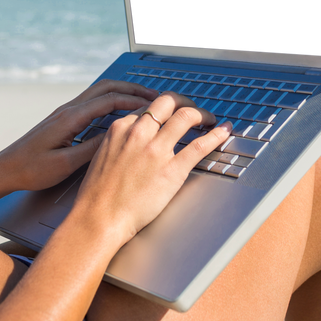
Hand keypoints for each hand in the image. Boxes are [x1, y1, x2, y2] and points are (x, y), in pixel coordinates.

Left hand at [0, 79, 160, 194]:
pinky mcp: (63, 119)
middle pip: (106, 88)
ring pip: (99, 92)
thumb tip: (119, 136)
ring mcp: (65, 112)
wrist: (6, 169)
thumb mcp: (65, 164)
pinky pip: (93, 102)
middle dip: (132, 90)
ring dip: (122, 92)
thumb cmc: (31, 170)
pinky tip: (120, 111)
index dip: (135, 101)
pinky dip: (111, 100)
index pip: (109, 100)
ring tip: (143, 100)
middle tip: (155, 96)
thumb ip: (92, 150)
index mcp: (70, 118)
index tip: (155, 104)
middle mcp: (68, 110)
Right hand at [70, 92, 232, 245]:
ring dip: (203, 114)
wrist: (98, 218)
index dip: (164, 109)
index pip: (147, 107)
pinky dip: (216, 135)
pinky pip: (199, 145)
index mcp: (120, 129)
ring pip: (186, 116)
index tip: (171, 114)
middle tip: (193, 110)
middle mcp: (139, 133)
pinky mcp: (172, 170)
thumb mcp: (102, 157)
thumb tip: (131, 143)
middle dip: (184, 102)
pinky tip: (223, 131)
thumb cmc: (97, 195)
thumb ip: (119, 144)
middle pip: (168, 102)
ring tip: (210, 119)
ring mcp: (156, 150)